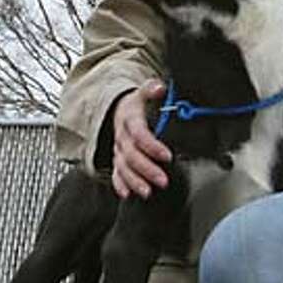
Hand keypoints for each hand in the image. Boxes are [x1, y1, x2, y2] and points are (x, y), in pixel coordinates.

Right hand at [111, 80, 171, 198]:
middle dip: (147, 169)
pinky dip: (120, 185)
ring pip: (122, 167)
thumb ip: (152, 89)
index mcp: (130, 119)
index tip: (167, 156)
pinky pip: (115, 173)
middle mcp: (122, 136)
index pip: (139, 134)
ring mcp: (117, 149)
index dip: (152, 146)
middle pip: (131, 155)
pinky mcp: (116, 159)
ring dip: (135, 181)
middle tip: (163, 181)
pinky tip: (127, 194)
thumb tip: (159, 87)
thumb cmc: (136, 105)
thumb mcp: (144, 92)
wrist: (117, 110)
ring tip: (148, 192)